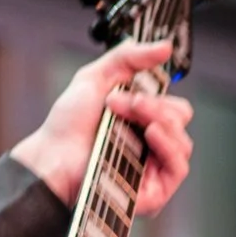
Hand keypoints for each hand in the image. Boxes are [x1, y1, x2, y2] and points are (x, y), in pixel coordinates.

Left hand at [10, 41, 193, 216]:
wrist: (52, 157)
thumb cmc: (67, 126)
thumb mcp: (94, 77)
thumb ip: (128, 56)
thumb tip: (166, 46)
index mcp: (142, 120)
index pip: (173, 105)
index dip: (155, 95)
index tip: (124, 93)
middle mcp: (151, 143)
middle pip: (180, 119)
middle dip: (153, 106)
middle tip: (119, 105)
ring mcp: (153, 167)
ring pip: (183, 142)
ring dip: (160, 121)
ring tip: (130, 120)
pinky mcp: (153, 190)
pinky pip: (178, 168)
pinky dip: (169, 147)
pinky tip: (151, 134)